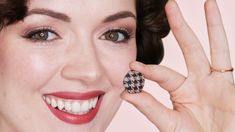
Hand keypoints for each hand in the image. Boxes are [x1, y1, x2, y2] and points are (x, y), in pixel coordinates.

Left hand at [121, 0, 234, 130]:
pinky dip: (221, 37)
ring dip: (210, 25)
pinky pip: (226, 57)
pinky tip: (217, 15)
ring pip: (211, 47)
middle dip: (179, 27)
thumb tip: (126, 93)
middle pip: (188, 48)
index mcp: (181, 91)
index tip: (132, 66)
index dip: (149, 70)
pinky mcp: (229, 83)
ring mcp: (214, 81)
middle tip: (169, 5)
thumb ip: (150, 108)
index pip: (163, 74)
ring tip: (207, 2)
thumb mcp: (170, 124)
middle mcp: (197, 81)